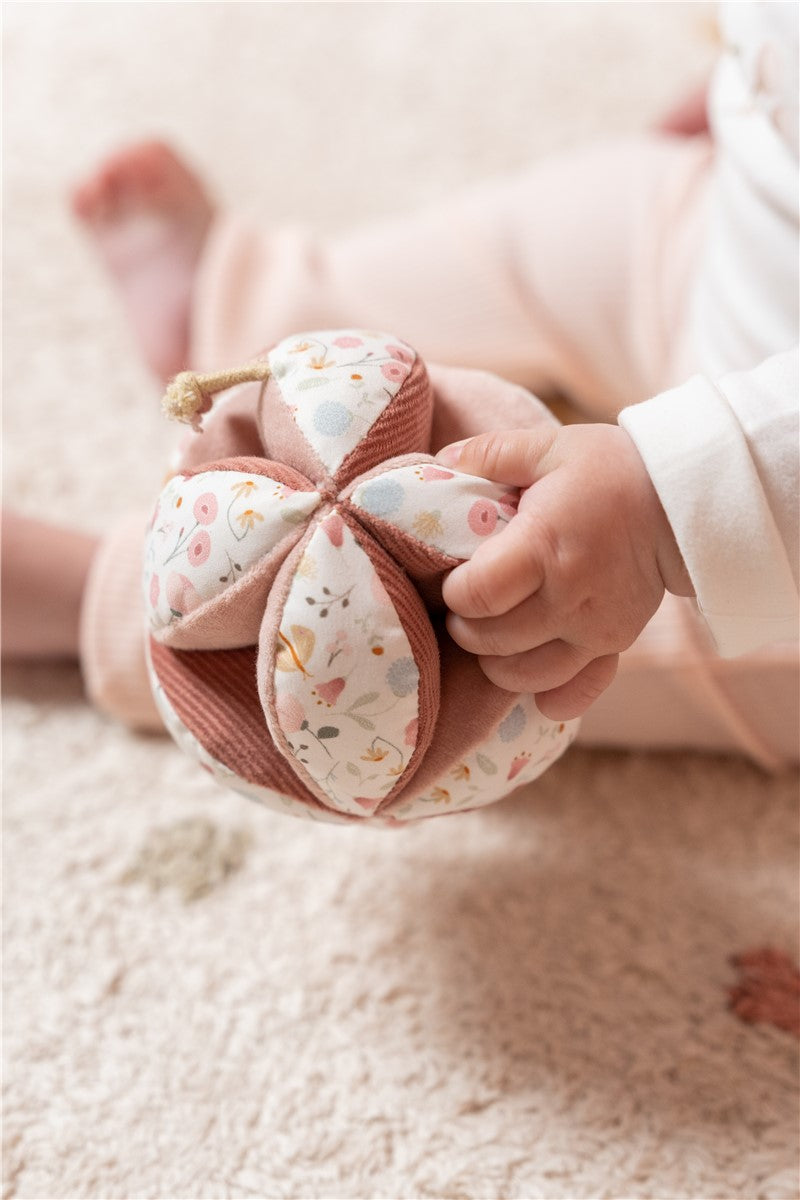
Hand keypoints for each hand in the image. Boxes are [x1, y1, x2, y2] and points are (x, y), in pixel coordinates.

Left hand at [437, 424, 692, 719]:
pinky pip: (575, 690)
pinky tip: (534, 689)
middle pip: (493, 640)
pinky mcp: (615, 644)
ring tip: (492, 637)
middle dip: (466, 629)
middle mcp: (569, 596)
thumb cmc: (611, 470)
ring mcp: (594, 628)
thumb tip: (441, 461)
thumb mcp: (551, 447)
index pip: (479, 595)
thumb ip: (492, 454)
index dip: (455, 593)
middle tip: (466, 610)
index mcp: (544, 546)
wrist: (683, 501)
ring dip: (496, 663)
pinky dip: (549, 696)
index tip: (454, 580)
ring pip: (525, 675)